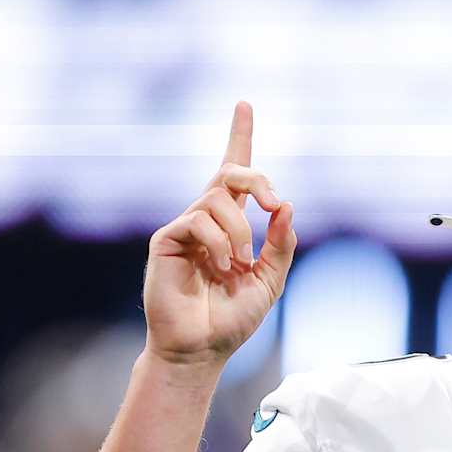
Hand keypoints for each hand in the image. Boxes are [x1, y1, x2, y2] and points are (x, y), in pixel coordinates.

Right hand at [143, 101, 296, 369]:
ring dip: (239, 231)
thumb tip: (285, 204)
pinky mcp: (166, 239)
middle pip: (229, 172)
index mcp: (231, 224)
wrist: (201, 348)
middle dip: (255, 177)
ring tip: (237, 265)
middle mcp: (206, 218)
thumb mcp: (271, 280)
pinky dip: (219, 244)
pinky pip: (199, 221)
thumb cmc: (232, 318)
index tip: (245, 104)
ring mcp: (184, 227)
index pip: (236, 173)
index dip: (240, 136)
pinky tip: (219, 269)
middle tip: (271, 203)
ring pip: (218, 199)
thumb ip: (281, 244)